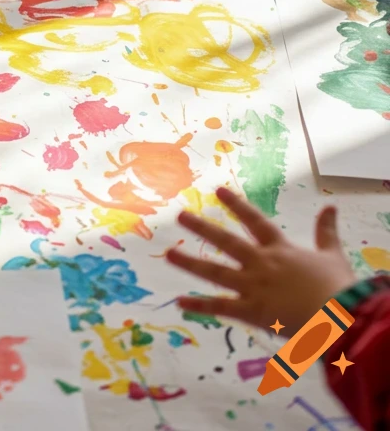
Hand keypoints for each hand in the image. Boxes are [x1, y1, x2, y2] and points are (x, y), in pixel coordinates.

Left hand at [166, 186, 355, 333]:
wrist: (340, 317)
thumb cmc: (338, 287)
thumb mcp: (333, 255)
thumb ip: (326, 231)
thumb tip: (331, 205)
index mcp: (280, 249)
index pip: (255, 221)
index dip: (237, 205)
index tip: (218, 191)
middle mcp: (261, 263)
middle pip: (226, 242)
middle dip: (202, 227)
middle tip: (180, 215)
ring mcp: (253, 286)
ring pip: (215, 271)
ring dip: (189, 262)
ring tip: (168, 254)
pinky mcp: (251, 311)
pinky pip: (220, 307)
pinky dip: (199, 306)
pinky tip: (179, 302)